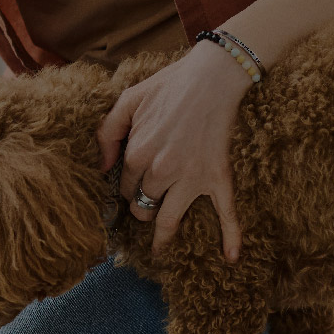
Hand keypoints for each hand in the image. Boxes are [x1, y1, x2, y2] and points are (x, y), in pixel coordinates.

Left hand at [95, 40, 250, 259]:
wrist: (212, 76)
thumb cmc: (169, 85)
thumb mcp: (128, 101)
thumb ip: (107, 132)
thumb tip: (102, 166)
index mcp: (137, 155)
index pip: (123, 186)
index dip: (126, 185)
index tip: (131, 184)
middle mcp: (161, 173)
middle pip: (143, 206)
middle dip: (141, 207)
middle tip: (146, 203)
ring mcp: (191, 179)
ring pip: (169, 219)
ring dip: (161, 233)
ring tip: (158, 246)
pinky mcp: (218, 178)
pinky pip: (225, 213)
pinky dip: (231, 236)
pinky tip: (230, 257)